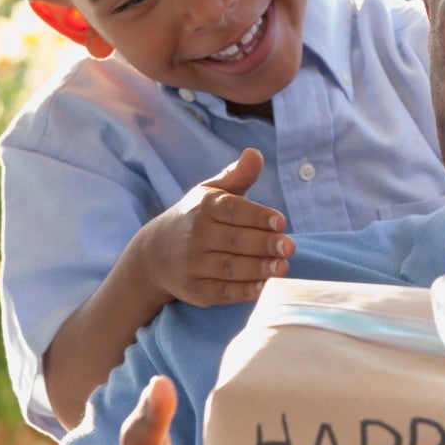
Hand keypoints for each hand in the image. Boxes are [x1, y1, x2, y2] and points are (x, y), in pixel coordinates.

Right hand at [138, 148, 292, 306]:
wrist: (154, 254)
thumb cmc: (196, 218)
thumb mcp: (211, 192)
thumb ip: (238, 176)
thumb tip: (255, 153)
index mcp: (204, 207)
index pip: (233, 210)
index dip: (257, 216)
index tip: (281, 221)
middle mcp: (196, 235)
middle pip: (235, 241)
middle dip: (264, 244)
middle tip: (289, 247)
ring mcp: (193, 264)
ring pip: (230, 268)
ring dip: (258, 269)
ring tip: (283, 267)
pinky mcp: (195, 290)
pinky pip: (222, 291)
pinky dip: (243, 291)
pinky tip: (264, 287)